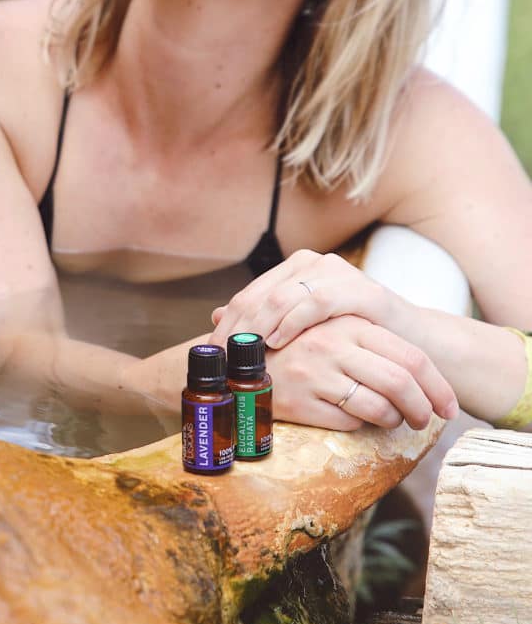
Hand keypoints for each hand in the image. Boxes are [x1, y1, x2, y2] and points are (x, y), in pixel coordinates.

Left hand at [210, 249, 404, 348]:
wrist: (412, 345)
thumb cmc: (352, 338)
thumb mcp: (302, 328)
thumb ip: (264, 319)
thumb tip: (213, 316)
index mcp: (296, 269)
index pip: (250, 294)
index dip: (228, 324)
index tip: (210, 353)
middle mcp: (314, 264)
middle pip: (260, 294)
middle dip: (237, 328)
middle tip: (220, 358)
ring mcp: (338, 273)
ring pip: (283, 296)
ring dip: (258, 327)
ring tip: (243, 353)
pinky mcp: (362, 290)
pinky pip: (317, 302)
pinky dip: (293, 322)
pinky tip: (278, 341)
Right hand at [263, 315, 458, 429]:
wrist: (238, 361)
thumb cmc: (294, 346)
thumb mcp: (332, 329)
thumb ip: (369, 340)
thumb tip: (421, 371)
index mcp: (348, 322)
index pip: (410, 355)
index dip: (437, 385)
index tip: (448, 406)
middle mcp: (334, 343)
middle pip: (402, 382)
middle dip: (424, 407)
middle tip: (428, 420)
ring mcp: (316, 373)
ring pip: (381, 407)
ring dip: (396, 420)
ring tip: (396, 422)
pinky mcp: (301, 401)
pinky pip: (350, 421)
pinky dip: (363, 425)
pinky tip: (359, 420)